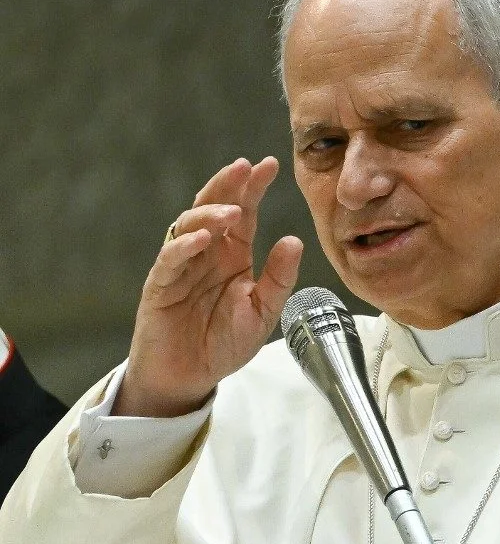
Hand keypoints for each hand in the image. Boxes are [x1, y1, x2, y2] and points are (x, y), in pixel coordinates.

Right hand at [113, 157, 302, 416]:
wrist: (190, 378)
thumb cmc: (224, 342)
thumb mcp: (264, 311)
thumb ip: (279, 278)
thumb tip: (294, 240)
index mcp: (234, 254)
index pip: (244, 212)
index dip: (254, 187)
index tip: (270, 165)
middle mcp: (207, 253)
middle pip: (213, 207)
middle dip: (228, 185)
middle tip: (245, 167)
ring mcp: (182, 266)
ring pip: (188, 225)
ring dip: (209, 215)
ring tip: (232, 212)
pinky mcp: (160, 286)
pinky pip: (170, 260)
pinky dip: (184, 246)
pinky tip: (202, 238)